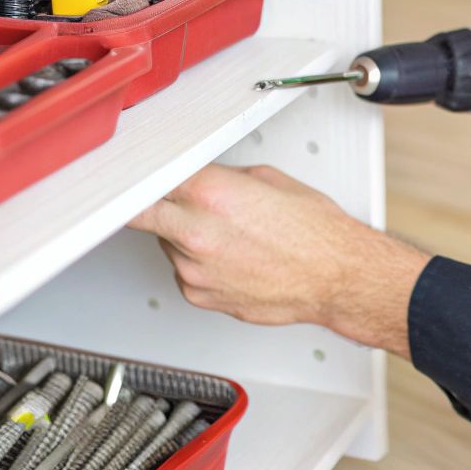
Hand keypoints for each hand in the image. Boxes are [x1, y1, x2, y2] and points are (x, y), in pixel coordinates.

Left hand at [127, 164, 429, 357]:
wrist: (336, 278)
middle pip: (138, 213)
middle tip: (149, 198)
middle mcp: (196, 233)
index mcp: (211, 194)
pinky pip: (182, 270)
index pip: (150, 178)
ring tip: (225, 232)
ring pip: (166, 241)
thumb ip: (222, 177)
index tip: (134, 174)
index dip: (141, 175)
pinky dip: (197, 262)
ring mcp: (194, 269)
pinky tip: (230, 257)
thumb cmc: (315, 232)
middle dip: (142, 204)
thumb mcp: (269, 180)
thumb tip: (199, 176)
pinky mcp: (199, 295)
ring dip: (182, 233)